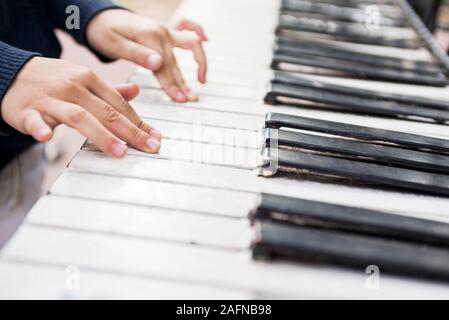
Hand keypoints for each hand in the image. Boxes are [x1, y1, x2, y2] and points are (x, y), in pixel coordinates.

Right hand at [0, 57, 160, 157]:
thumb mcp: (83, 79)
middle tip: (149, 148)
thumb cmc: (53, 80)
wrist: (10, 73)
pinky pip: (33, 119)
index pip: (119, 104)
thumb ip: (110, 89)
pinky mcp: (25, 110)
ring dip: (101, 134)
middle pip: (106, 111)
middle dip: (131, 131)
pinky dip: (39, 127)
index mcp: (88, 80)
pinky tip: (46, 137)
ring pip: (78, 116)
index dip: (139, 122)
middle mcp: (72, 87)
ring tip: (119, 152)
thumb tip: (136, 90)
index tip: (156, 138)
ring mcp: (49, 99)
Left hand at [86, 10, 207, 102]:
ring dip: (200, 61)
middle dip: (184, 83)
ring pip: (190, 44)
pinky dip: (198, 30)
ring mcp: (166, 29)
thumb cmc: (103, 31)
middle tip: (189, 100)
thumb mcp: (114, 44)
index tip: (179, 99)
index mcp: (149, 37)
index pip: (165, 66)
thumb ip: (136, 54)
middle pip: (176, 63)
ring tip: (202, 81)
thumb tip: (157, 63)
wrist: (100, 18)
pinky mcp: (166, 29)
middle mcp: (161, 32)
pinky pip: (187, 25)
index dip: (172, 85)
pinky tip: (207, 40)